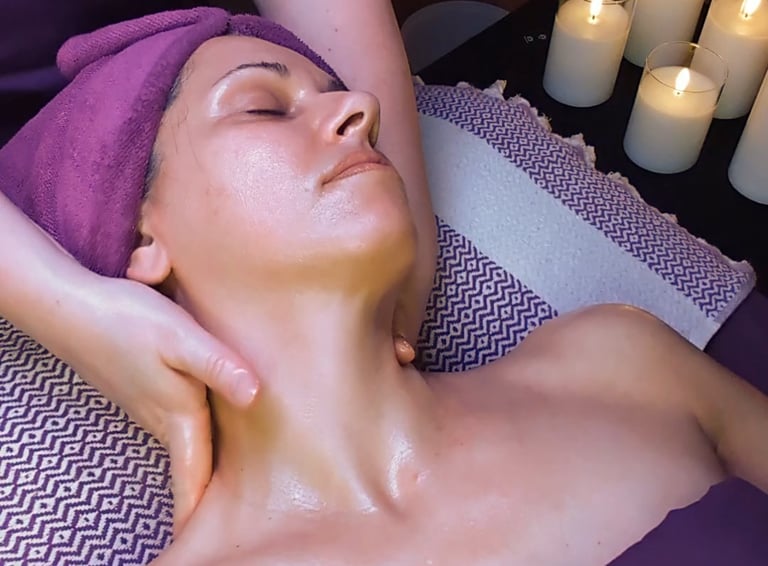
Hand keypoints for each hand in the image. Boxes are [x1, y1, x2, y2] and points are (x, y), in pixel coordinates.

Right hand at [57, 275, 258, 534]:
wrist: (70, 308)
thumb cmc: (127, 320)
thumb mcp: (180, 337)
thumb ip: (217, 366)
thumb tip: (254, 395)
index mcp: (178, 413)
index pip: (194, 476)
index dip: (200, 510)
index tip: (213, 537)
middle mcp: (163, 419)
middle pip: (193, 467)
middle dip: (209, 494)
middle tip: (240, 513)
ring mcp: (150, 407)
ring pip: (186, 446)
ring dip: (202, 469)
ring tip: (227, 488)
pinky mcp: (144, 391)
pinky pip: (177, 425)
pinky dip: (195, 440)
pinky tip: (208, 434)